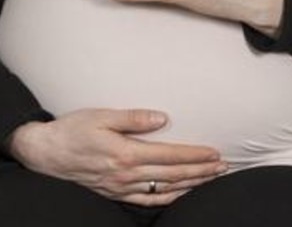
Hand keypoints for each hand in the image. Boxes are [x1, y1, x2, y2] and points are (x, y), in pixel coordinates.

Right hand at [7, 109, 227, 205]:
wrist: (45, 152)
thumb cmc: (74, 130)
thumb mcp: (102, 116)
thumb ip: (134, 118)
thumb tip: (162, 119)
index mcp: (126, 153)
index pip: (170, 155)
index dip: (195, 155)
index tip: (214, 153)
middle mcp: (126, 174)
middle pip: (173, 174)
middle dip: (201, 171)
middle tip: (223, 166)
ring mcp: (121, 187)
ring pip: (164, 188)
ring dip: (191, 183)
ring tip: (211, 177)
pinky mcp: (115, 193)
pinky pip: (147, 199)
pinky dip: (169, 197)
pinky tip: (182, 192)